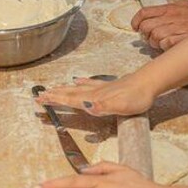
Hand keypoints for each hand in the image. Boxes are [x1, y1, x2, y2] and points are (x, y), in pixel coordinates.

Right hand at [35, 76, 153, 116]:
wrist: (149, 83)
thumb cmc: (136, 98)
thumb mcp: (120, 106)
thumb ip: (102, 107)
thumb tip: (87, 106)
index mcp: (94, 99)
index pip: (70, 100)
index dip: (55, 100)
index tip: (40, 99)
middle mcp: (94, 92)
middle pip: (69, 93)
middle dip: (53, 95)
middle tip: (39, 96)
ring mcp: (101, 88)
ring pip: (77, 88)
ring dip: (63, 89)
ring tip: (52, 89)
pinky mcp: (109, 86)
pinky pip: (90, 84)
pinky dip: (81, 83)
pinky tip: (77, 80)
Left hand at [133, 0, 187, 49]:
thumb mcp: (181, 6)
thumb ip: (165, 12)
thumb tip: (149, 17)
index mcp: (170, 8)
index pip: (144, 12)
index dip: (136, 21)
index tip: (135, 27)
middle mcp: (172, 17)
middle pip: (146, 27)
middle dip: (145, 34)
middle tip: (151, 37)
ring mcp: (178, 28)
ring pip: (155, 37)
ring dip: (156, 43)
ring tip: (163, 42)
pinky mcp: (184, 39)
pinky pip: (166, 44)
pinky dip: (166, 47)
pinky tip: (171, 45)